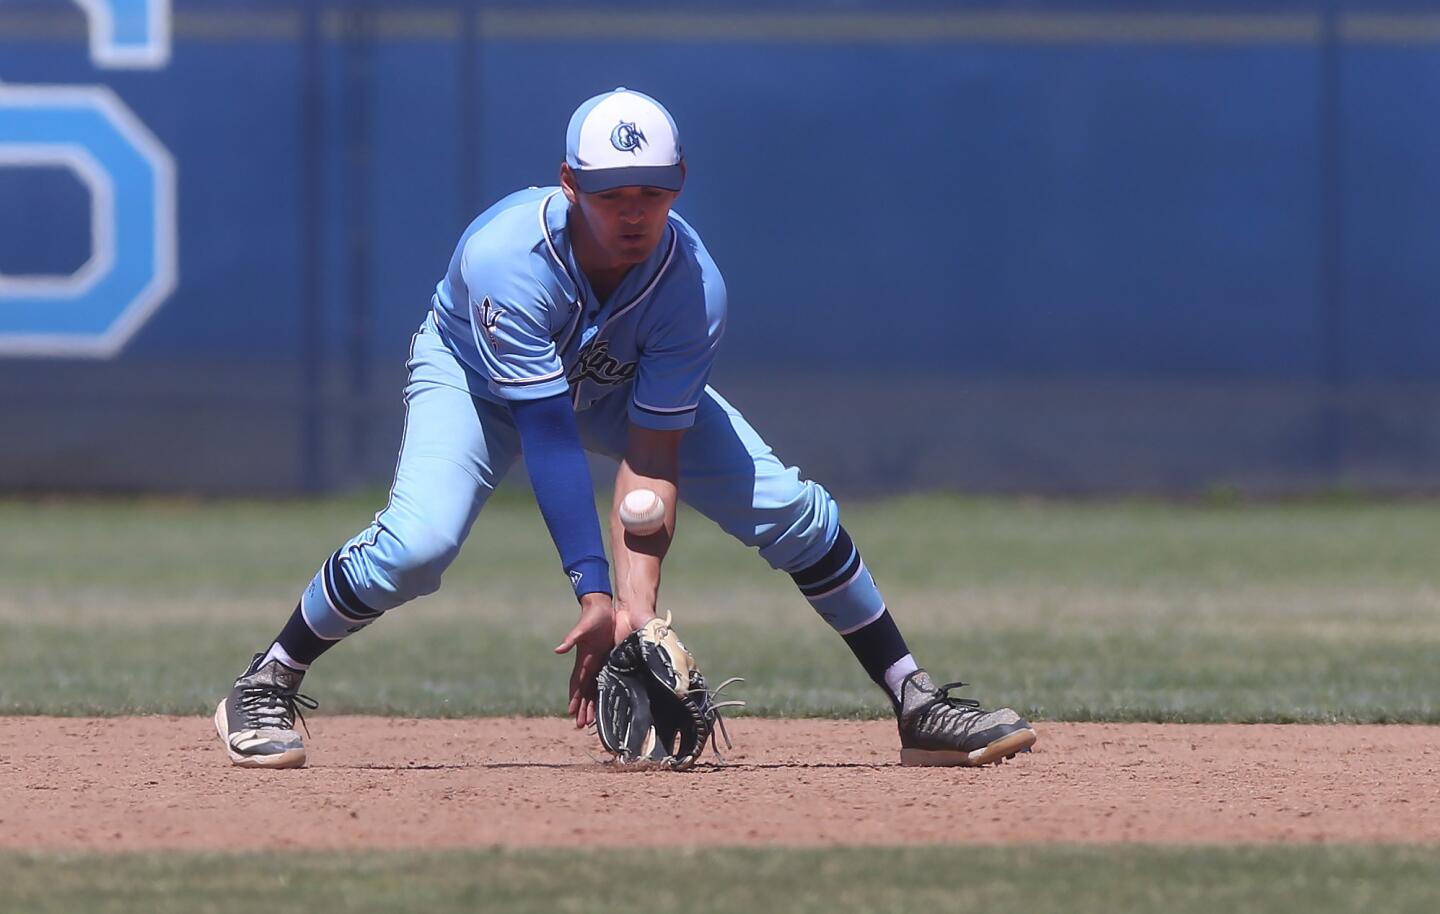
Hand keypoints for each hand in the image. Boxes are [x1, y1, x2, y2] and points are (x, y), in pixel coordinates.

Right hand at [554, 593, 618, 728]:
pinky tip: (604, 700)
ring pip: (594, 688)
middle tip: (580, 726)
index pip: (577, 684)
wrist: (600, 608)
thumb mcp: (581, 628)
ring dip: (592, 704)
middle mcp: (588, 664)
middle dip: (582, 708)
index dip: (574, 698)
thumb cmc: (591, 618)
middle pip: (585, 691)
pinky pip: (603, 679)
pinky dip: (602, 691)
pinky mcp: (606, 657)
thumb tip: (557, 650)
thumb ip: (571, 639)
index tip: (571, 712)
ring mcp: (597, 662)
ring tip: (590, 721)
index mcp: (583, 660)